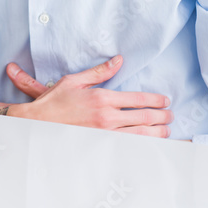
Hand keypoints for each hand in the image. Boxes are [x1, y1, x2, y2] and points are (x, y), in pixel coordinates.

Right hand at [0, 55, 173, 137]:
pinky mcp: (102, 146)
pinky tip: (151, 144)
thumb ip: (99, 72)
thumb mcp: (74, 81)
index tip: (165, 101)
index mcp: (102, 98)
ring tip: (166, 130)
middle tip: (170, 116)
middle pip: (146, 119)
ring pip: (142, 136)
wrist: (37, 124)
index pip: (138, 100)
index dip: (156, 101)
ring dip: (159, 133)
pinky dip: (145, 145)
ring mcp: (105, 135)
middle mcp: (106, 118)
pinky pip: (130, 146)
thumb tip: (118, 60)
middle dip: (163, 117)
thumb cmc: (54, 102)